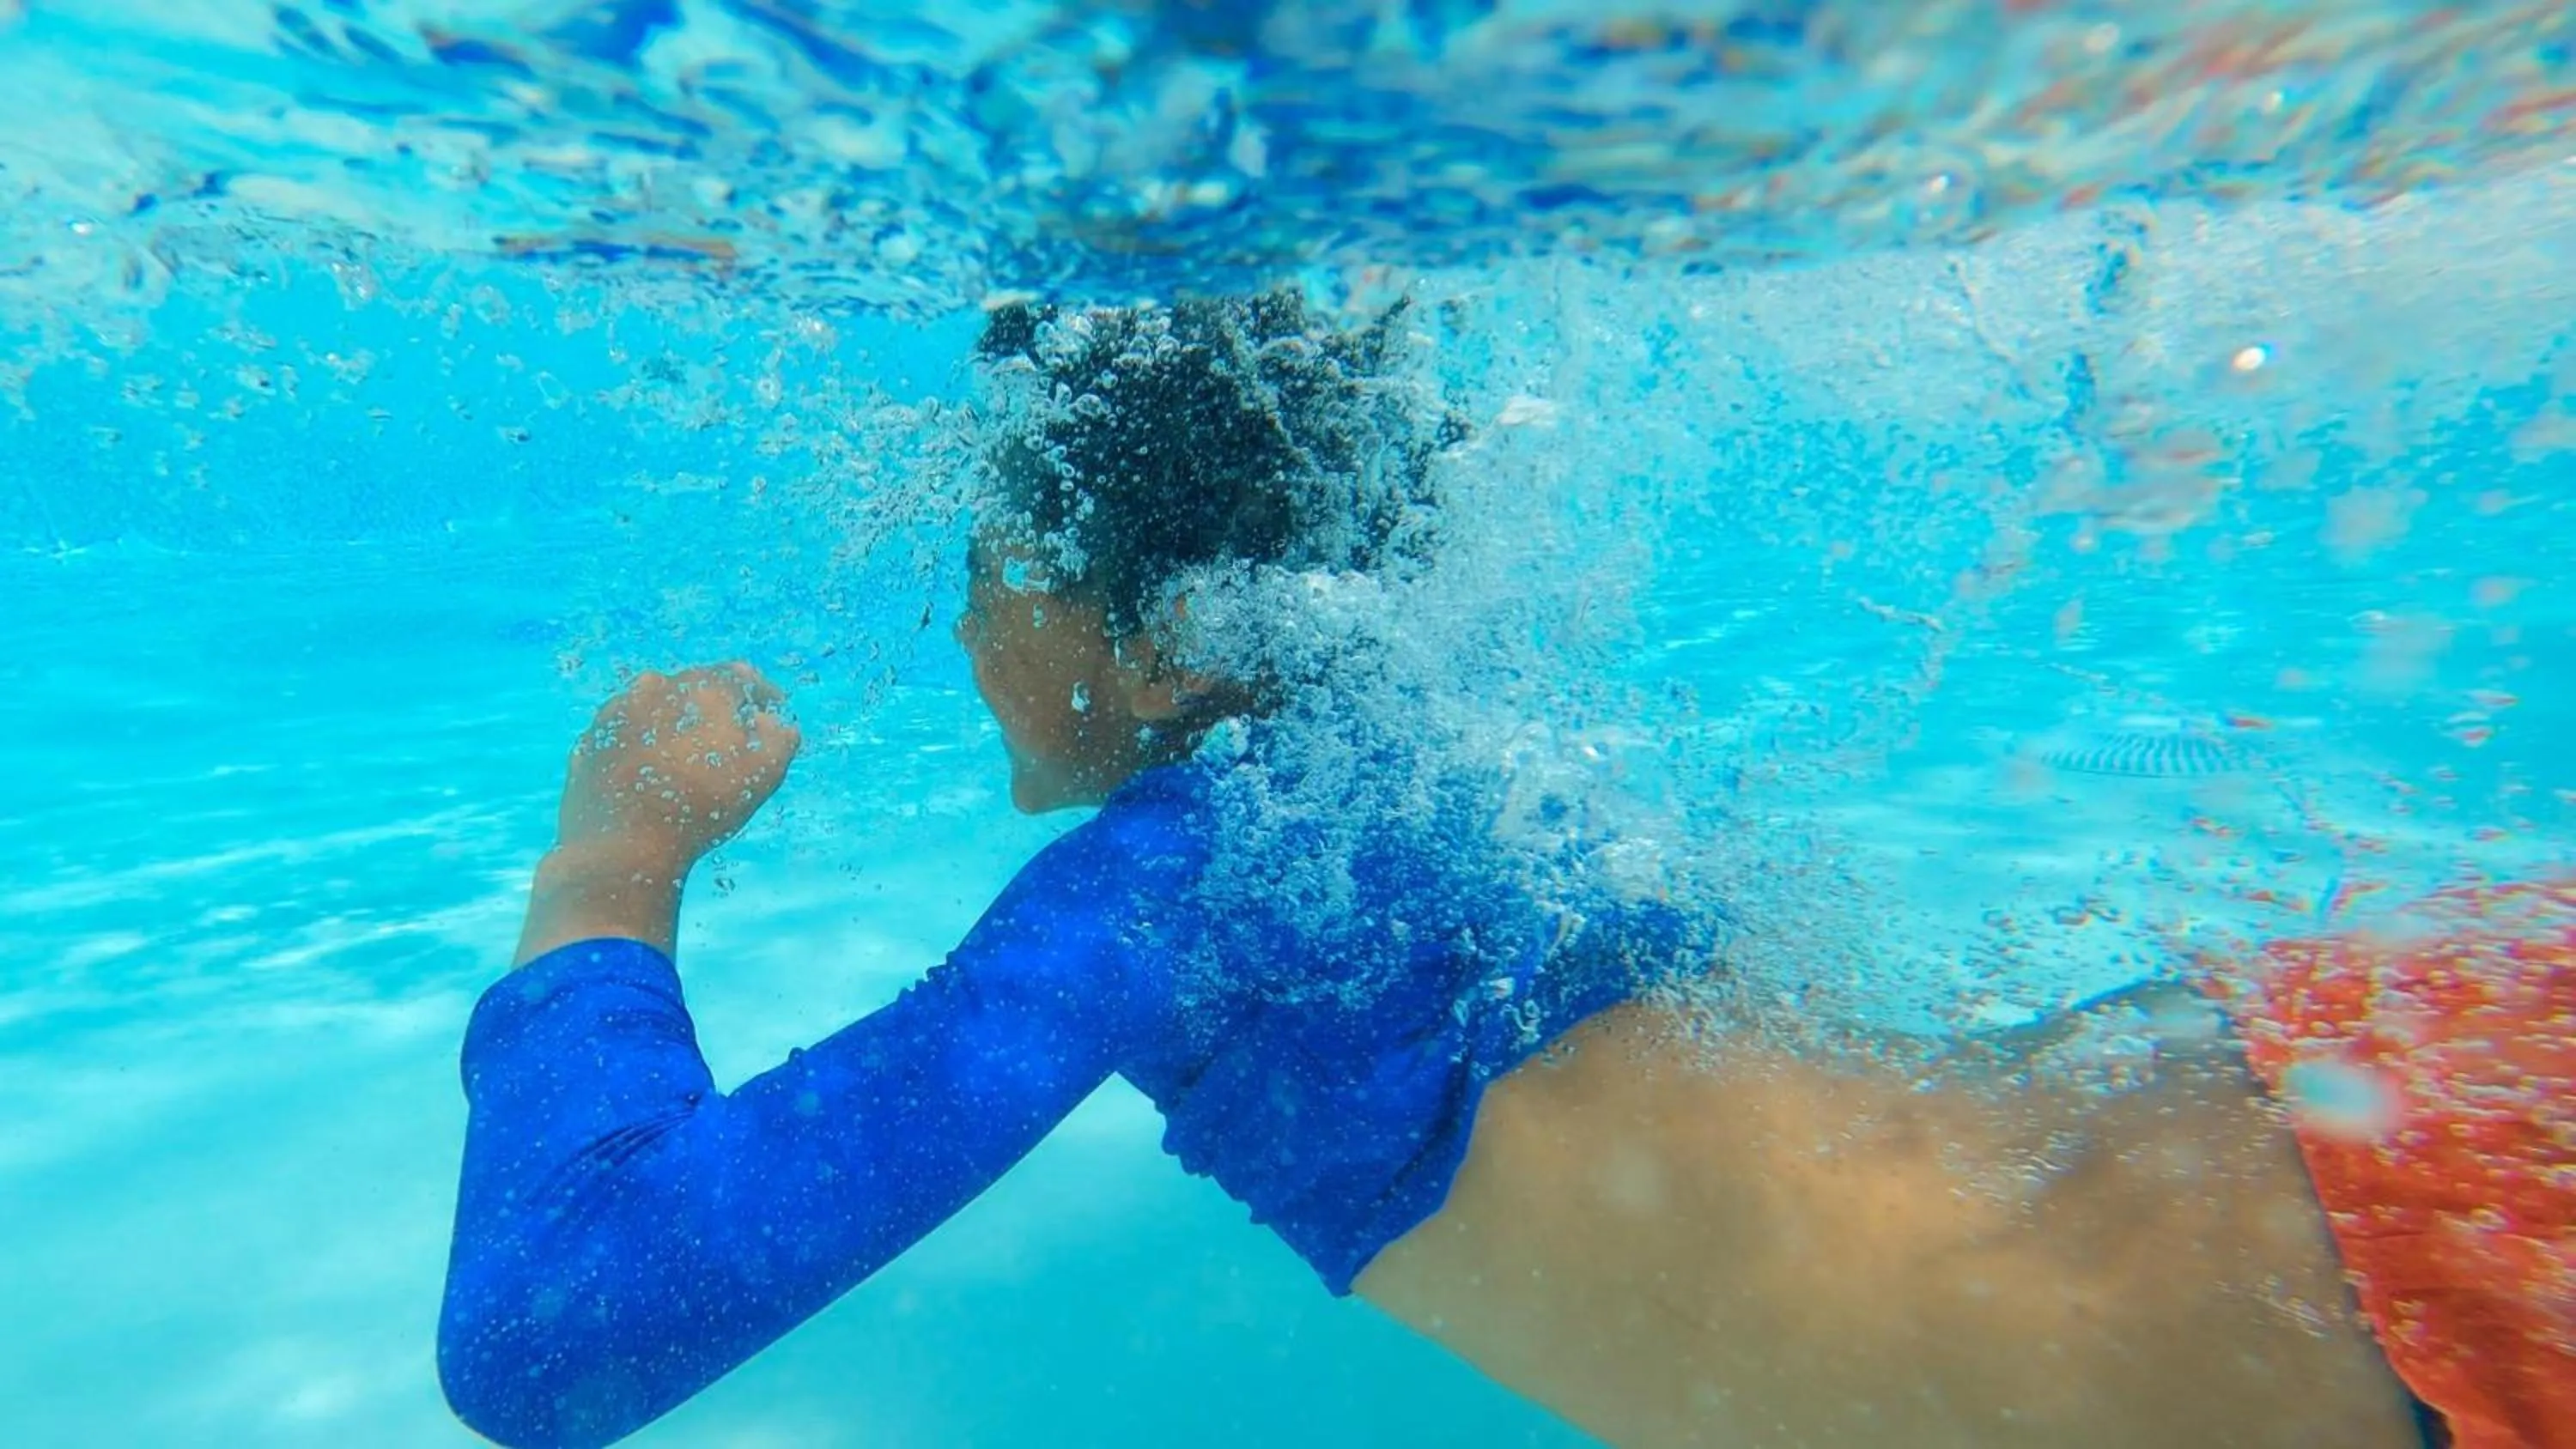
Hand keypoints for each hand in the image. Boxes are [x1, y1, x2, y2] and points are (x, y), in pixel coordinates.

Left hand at [553, 662, 802, 876]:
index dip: (762, 695)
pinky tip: (649, 773)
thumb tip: (770, 720)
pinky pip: (626, 734)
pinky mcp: (591, 741)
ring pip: (655, 707)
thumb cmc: (703, 805)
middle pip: (695, 688)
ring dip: (674, 723)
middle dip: (715, 708)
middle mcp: (657, 686)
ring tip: (684, 757)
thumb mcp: (764, 771)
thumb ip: (779, 735)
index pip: (742, 678)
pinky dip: (641, 744)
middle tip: (729, 738)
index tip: (772, 711)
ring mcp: (617, 711)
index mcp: (704, 687)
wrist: (624, 842)